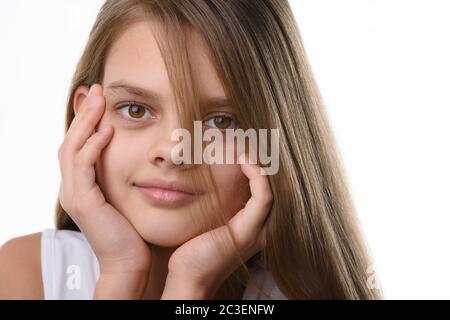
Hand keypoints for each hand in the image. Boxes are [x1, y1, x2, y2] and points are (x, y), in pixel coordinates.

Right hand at [57, 83, 150, 298]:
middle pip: (70, 141)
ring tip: (100, 101)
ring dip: (86, 122)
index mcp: (82, 185)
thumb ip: (126, 175)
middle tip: (97, 89)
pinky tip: (108, 131)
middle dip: (84, 114)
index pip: (78, 144)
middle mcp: (73, 187)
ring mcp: (75, 195)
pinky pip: (83, 167)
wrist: (130, 261)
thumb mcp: (128, 195)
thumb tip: (145, 152)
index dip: (87, 120)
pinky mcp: (83, 203)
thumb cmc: (134, 229)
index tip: (102, 97)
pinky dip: (93, 146)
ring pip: (72, 149)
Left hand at [161, 153, 272, 298]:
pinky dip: (257, 176)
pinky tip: (244, 160)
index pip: (262, 185)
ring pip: (271, 188)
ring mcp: (258, 229)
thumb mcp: (204, 216)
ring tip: (248, 145)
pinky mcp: (250, 231)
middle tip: (251, 137)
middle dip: (263, 160)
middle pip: (271, 184)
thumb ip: (209, 198)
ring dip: (261, 164)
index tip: (244, 143)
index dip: (257, 163)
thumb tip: (198, 170)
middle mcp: (260, 224)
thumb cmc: (191, 246)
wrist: (187, 275)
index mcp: (251, 221)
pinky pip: (263, 197)